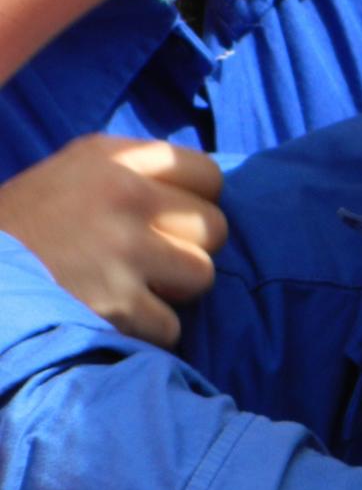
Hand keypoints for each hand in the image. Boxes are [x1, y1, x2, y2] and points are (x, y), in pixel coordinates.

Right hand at [0, 136, 226, 347]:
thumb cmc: (18, 230)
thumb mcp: (70, 176)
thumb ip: (133, 177)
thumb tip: (199, 198)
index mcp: (113, 157)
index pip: (209, 174)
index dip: (196, 203)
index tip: (170, 221)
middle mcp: (124, 195)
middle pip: (215, 227)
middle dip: (189, 250)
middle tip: (150, 262)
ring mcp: (122, 249)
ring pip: (202, 276)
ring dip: (172, 293)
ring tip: (129, 289)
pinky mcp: (117, 303)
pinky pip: (170, 325)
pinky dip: (144, 332)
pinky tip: (108, 319)